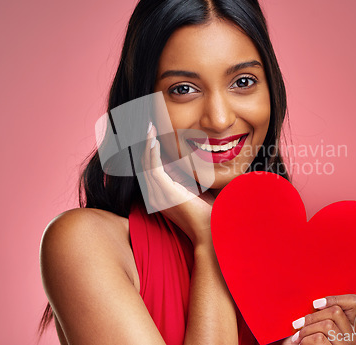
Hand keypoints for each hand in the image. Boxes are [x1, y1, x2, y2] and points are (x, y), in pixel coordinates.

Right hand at [141, 122, 214, 245]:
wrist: (212, 231)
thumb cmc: (209, 212)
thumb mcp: (198, 189)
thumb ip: (192, 176)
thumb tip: (200, 157)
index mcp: (161, 194)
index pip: (150, 167)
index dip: (148, 150)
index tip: (153, 132)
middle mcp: (155, 195)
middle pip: (143, 163)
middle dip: (144, 143)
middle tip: (148, 125)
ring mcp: (158, 195)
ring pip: (145, 164)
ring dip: (147, 144)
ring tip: (149, 127)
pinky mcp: (165, 193)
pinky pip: (153, 169)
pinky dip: (152, 154)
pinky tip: (155, 141)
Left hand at [271, 294, 355, 344]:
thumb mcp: (316, 330)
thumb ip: (317, 317)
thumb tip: (300, 295)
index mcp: (348, 326)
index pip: (353, 301)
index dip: (334, 297)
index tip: (314, 302)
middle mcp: (353, 336)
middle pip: (335, 311)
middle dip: (312, 316)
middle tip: (295, 326)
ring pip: (327, 324)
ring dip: (307, 329)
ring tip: (296, 338)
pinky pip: (321, 338)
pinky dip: (306, 340)